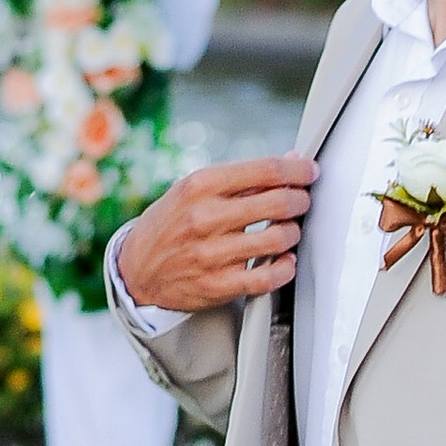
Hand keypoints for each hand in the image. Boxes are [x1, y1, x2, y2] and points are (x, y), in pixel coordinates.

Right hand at [116, 153, 315, 310]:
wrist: (137, 270)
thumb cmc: (171, 224)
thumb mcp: (193, 190)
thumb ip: (240, 178)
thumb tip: (289, 161)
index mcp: (200, 185)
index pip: (265, 170)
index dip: (297, 169)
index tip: (308, 171)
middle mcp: (206, 217)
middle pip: (278, 202)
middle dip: (300, 199)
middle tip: (302, 201)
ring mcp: (212, 253)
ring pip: (278, 239)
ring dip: (294, 232)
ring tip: (289, 230)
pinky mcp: (219, 285)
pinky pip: (268, 278)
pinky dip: (285, 268)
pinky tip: (285, 261)